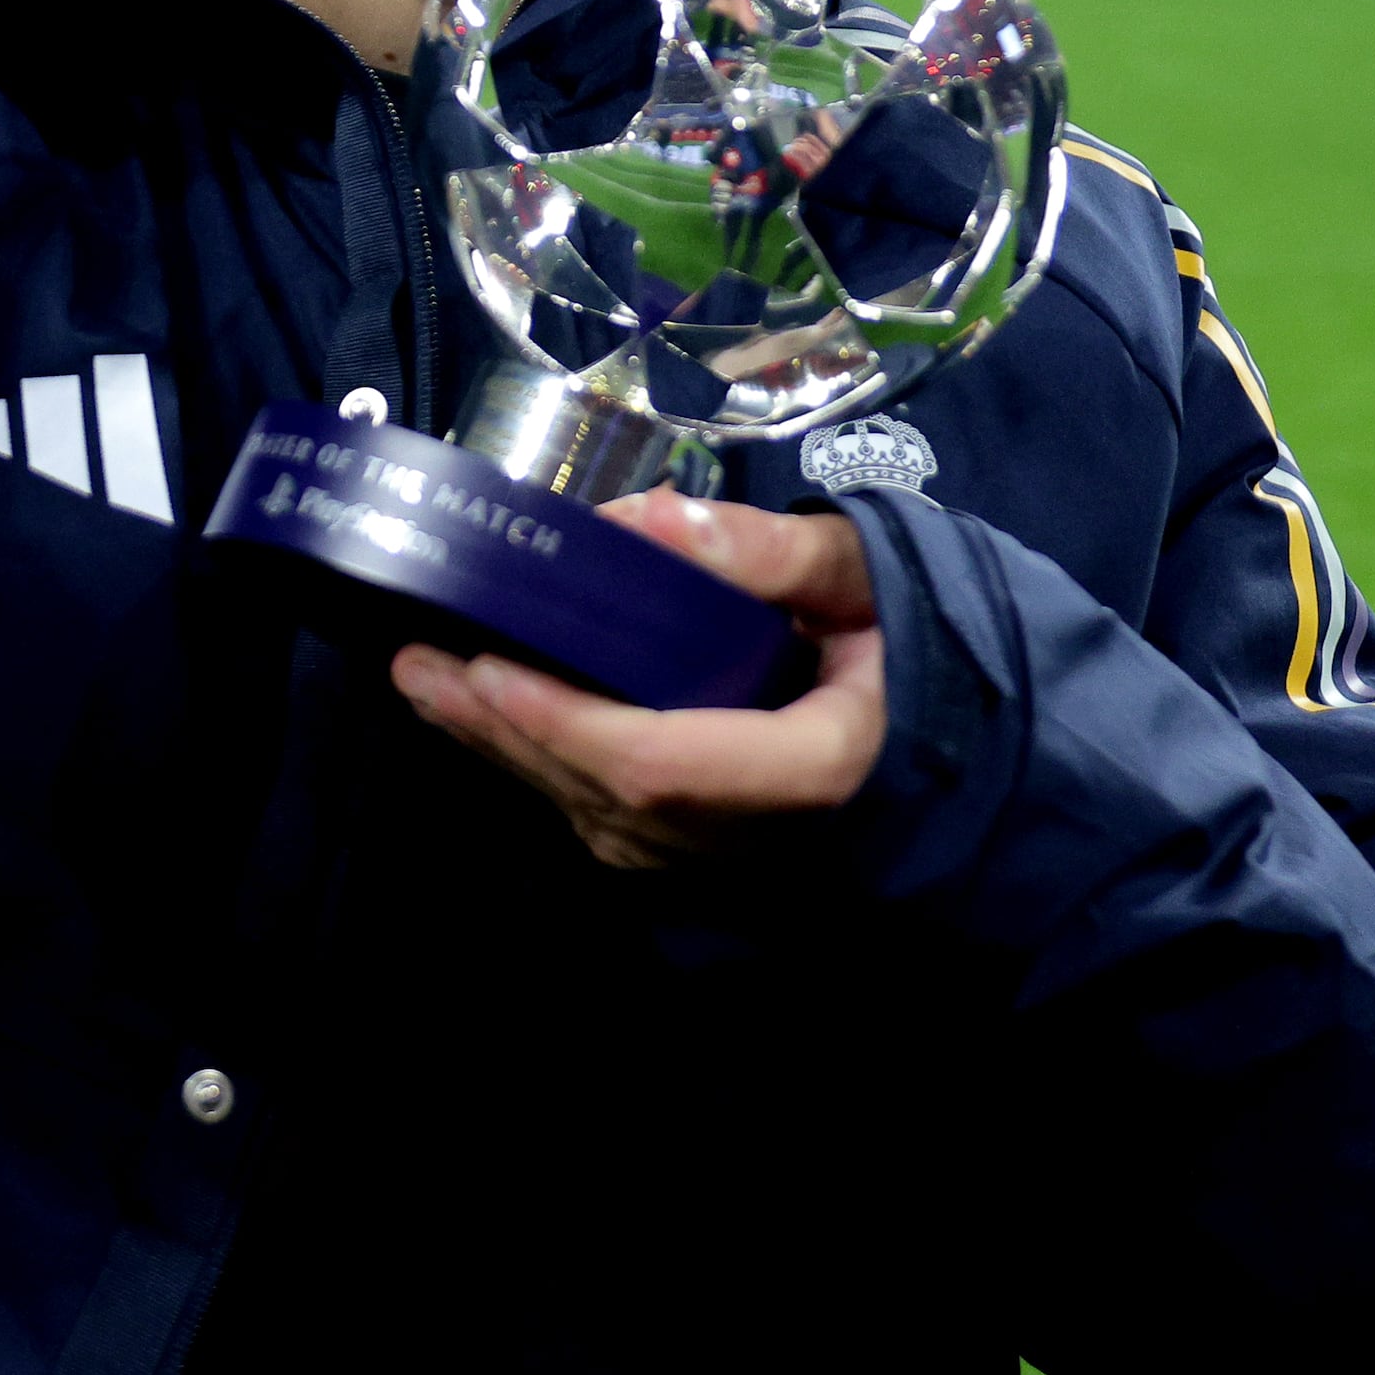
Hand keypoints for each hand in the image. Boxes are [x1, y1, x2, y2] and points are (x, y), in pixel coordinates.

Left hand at [390, 490, 886, 869]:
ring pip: (595, 814)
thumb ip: (771, 551)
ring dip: (504, 747)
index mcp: (813, 767)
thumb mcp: (866, 573)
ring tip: (424, 679)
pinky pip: (607, 820)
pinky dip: (542, 765)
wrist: (957, 734)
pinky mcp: (709, 854)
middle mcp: (760, 832)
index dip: (571, 726)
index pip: (665, 764)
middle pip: (606, 794)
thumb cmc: (911, 642)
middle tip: (416, 662)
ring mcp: (732, 855)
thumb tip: (650, 518)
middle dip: (504, 728)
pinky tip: (484, 718)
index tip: (493, 668)